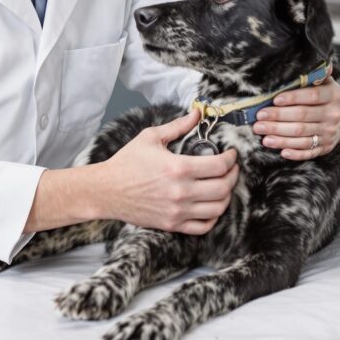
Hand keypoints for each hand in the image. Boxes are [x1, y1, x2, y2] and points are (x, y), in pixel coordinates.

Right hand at [97, 109, 238, 234]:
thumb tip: (197, 113)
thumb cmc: (127, 162)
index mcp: (178, 168)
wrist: (106, 191)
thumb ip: (178, 126)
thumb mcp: (151, 137)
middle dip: (233, 176)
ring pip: (217, 208)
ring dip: (226, 196)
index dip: (232, 159)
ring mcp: (178, 211)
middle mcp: (181, 192)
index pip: (219, 166)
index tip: (232, 154)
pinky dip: (214, 217)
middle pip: (223, 188)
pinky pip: (204, 226)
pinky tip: (211, 205)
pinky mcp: (172, 224)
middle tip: (232, 168)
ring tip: (224, 185)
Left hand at [252, 77, 339, 160]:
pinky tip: (280, 151)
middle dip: (278, 118)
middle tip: (259, 118)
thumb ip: (317, 73)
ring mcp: (329, 133)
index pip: (311, 97)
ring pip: (302, 136)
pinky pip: (308, 152)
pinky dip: (294, 153)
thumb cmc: (326, 96)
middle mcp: (332, 115)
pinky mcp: (324, 147)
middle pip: (302, 118)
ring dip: (280, 136)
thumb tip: (314, 58)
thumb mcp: (326, 82)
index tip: (274, 99)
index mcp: (332, 96)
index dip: (293, 98)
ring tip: (262, 134)